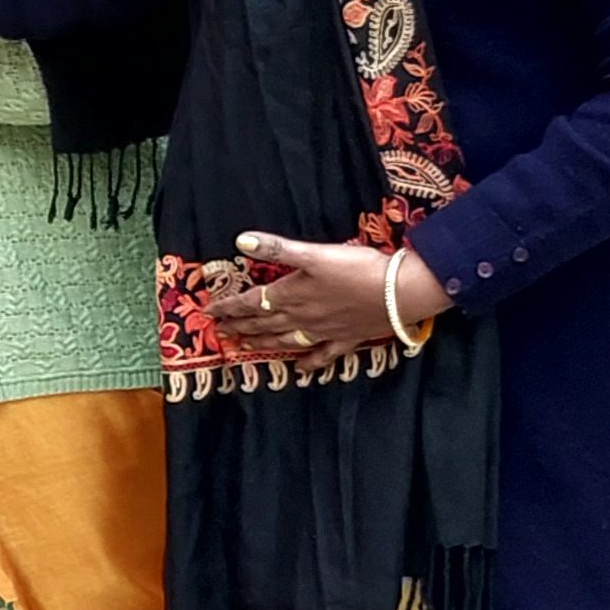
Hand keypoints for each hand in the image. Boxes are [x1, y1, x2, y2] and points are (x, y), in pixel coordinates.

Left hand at [205, 231, 449, 364]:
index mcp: (291, 294)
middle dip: (240, 326)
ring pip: (286, 340)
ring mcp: (324, 330)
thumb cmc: (357, 268)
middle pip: (264, 323)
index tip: (209, 313)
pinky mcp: (347, 339)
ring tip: (245, 347)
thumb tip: (240, 240)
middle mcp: (302, 316)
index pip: (250, 302)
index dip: (228, 307)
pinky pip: (323, 355)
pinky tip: (299, 370)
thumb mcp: (314, 253)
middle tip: (220, 333)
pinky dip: (309, 363)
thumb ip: (277, 248)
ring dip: (263, 343)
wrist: (400, 292)